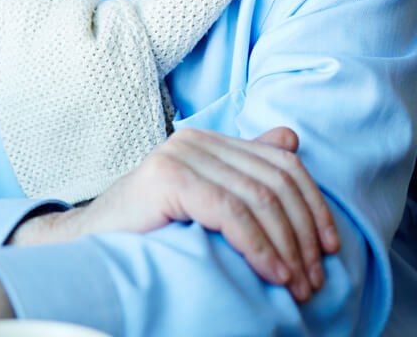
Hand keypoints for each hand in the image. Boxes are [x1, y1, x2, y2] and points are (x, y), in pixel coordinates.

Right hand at [11, 127, 339, 302]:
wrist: (93, 244)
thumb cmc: (150, 230)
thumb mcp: (206, 201)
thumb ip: (245, 171)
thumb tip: (290, 139)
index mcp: (207, 141)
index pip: (281, 164)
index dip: (314, 206)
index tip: (328, 249)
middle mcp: (194, 139)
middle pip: (275, 182)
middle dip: (303, 234)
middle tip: (314, 279)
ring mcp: (180, 154)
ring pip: (258, 199)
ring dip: (286, 247)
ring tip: (296, 284)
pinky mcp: (168, 176)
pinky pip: (230, 212)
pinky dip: (258, 246)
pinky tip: (271, 271)